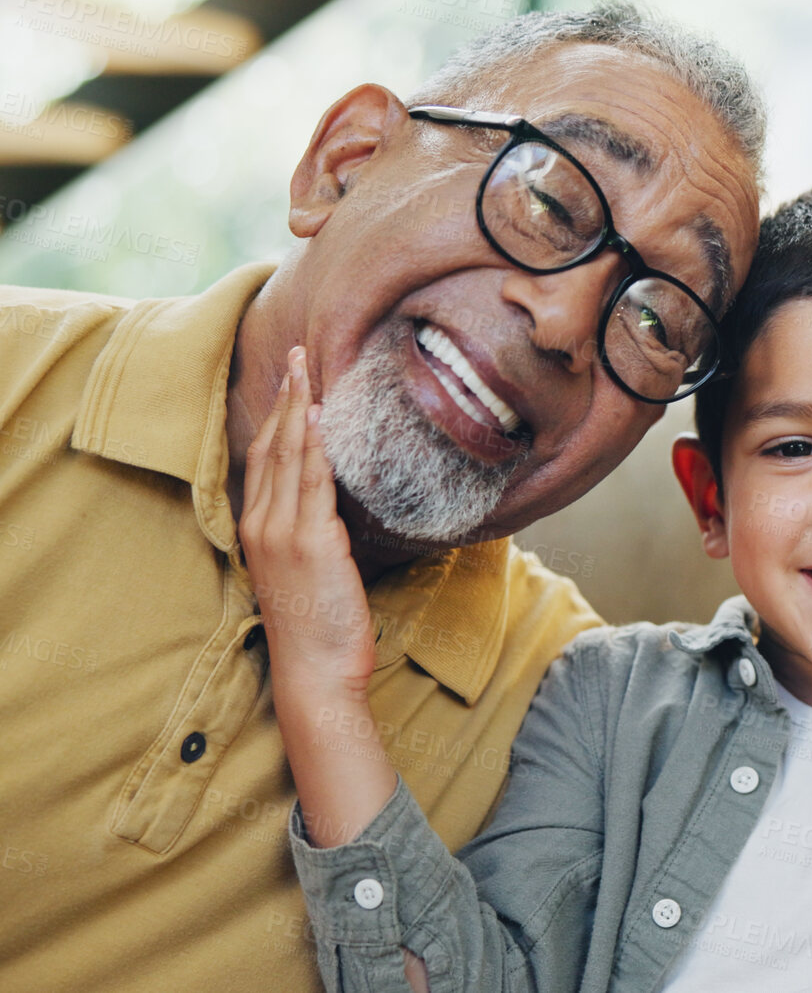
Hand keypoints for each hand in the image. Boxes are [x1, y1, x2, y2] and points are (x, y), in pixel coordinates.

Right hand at [239, 346, 373, 693]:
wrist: (314, 674)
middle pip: (271, 446)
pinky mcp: (311, 543)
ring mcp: (282, 533)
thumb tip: (335, 505)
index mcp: (257, 531)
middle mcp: (262, 526)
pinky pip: (312, 482)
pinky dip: (314, 444)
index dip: (274, 416)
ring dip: (298, 407)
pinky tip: (320, 414)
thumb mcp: (308, 572)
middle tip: (297, 354)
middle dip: (284, 397)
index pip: (263, 460)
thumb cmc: (318, 629)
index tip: (288, 381)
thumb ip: (313, 533)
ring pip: (289, 455)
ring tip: (308, 368)